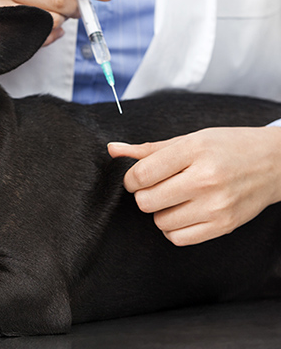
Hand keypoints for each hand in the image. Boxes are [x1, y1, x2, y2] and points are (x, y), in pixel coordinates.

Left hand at [108, 127, 280, 245]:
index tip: (137, 177)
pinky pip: (178, 238)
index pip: (142, 174)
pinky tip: (182, 213)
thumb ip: (148, 149)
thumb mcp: (189, 139)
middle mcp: (205, 179)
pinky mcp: (224, 226)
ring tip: (174, 198)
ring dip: (159, 212)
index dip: (131, 178)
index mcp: (194, 151)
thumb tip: (113, 150)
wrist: (274, 163)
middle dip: (143, 195)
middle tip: (156, 187)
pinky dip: (173, 229)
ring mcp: (216, 206)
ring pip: (160, 222)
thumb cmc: (228, 147)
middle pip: (147, 201)